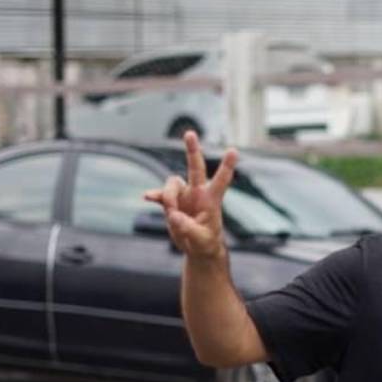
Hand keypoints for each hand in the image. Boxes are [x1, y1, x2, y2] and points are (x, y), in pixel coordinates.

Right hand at [143, 130, 237, 258]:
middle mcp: (197, 193)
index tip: (234, 150)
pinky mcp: (170, 203)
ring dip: (168, 198)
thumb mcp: (201, 240)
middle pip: (195, 167)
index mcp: (211, 200)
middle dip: (192, 150)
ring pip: (171, 184)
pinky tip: (147, 197)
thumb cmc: (206, 243)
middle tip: (190, 133)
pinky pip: (159, 195)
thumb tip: (173, 215)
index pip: (221, 180)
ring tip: (173, 216)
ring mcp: (183, 196)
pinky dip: (154, 195)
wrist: (197, 248)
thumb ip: (188, 228)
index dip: (227, 165)